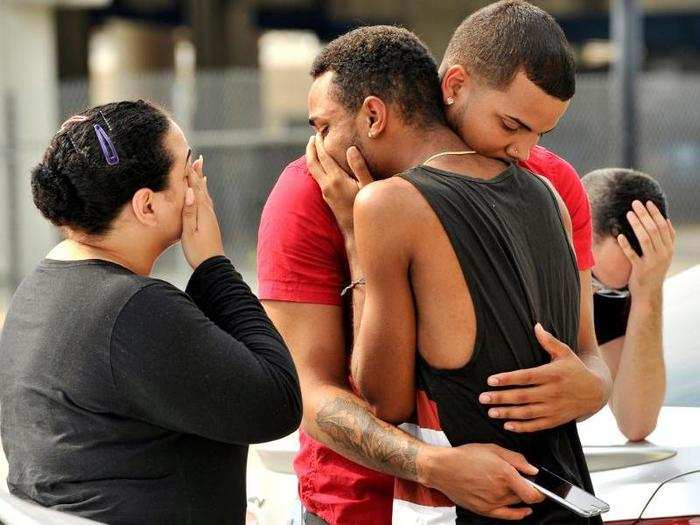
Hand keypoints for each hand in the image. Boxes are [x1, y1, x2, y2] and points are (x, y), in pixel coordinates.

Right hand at [181, 155, 224, 269]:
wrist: (213, 266)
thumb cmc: (198, 252)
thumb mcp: (189, 232)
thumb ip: (189, 212)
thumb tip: (190, 192)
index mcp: (202, 211)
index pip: (194, 187)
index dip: (190, 173)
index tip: (187, 158)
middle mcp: (208, 211)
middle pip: (201, 187)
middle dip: (197, 172)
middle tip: (196, 157)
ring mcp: (210, 216)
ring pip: (204, 193)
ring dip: (201, 180)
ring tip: (200, 168)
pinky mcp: (210, 222)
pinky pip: (206, 201)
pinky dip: (204, 192)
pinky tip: (203, 192)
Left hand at [306, 134, 373, 234]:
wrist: (355, 231)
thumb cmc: (365, 208)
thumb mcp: (367, 187)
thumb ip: (359, 167)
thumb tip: (350, 149)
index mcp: (336, 180)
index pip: (324, 156)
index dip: (320, 143)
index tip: (320, 132)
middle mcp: (327, 185)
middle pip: (312, 163)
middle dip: (311, 148)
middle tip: (313, 137)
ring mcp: (325, 192)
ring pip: (313, 171)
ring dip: (312, 157)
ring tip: (314, 147)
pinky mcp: (326, 198)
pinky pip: (317, 177)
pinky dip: (316, 167)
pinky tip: (322, 165)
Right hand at [419, 443, 543, 519]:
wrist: (443, 468)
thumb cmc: (465, 456)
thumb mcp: (493, 449)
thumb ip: (516, 459)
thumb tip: (533, 469)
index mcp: (504, 473)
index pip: (533, 492)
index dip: (541, 491)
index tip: (542, 487)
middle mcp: (500, 490)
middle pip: (524, 496)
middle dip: (526, 488)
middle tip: (520, 480)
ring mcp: (492, 502)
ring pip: (515, 503)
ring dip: (518, 496)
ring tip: (508, 485)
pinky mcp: (484, 510)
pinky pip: (507, 516)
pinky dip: (518, 514)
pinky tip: (524, 511)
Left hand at [480, 323, 605, 431]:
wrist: (596, 392)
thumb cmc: (576, 369)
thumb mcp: (566, 353)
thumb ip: (549, 341)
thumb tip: (536, 325)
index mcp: (553, 374)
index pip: (526, 377)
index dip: (508, 379)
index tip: (490, 380)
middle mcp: (553, 392)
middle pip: (523, 396)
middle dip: (501, 398)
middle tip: (482, 398)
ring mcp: (554, 408)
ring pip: (527, 413)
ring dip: (508, 413)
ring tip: (490, 411)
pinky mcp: (556, 420)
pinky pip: (537, 426)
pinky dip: (522, 427)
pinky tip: (507, 425)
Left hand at [619, 200, 674, 299]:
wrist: (649, 293)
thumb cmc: (653, 270)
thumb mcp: (664, 254)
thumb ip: (665, 239)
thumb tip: (667, 220)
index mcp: (669, 249)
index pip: (664, 226)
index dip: (656, 214)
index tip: (647, 203)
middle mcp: (663, 254)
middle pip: (654, 230)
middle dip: (645, 215)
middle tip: (635, 203)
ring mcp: (652, 262)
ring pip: (645, 239)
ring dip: (637, 225)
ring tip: (629, 214)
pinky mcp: (641, 270)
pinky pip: (632, 255)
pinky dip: (626, 245)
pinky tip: (620, 236)